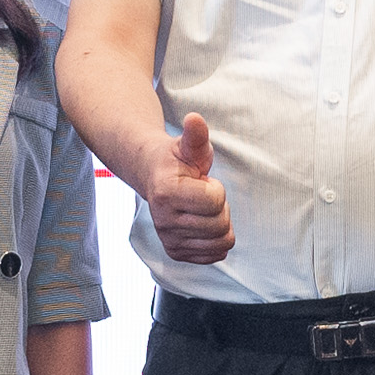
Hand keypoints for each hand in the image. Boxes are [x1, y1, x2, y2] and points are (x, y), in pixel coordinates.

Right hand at [142, 110, 232, 264]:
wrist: (154, 177)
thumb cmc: (177, 160)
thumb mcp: (188, 146)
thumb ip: (196, 135)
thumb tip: (195, 119)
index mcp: (166, 192)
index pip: (215, 201)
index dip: (217, 188)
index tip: (202, 181)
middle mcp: (164, 220)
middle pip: (220, 225)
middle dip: (220, 207)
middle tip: (204, 196)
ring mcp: (169, 239)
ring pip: (221, 242)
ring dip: (219, 223)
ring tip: (203, 209)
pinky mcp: (175, 252)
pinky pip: (215, 255)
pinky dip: (216, 240)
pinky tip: (203, 223)